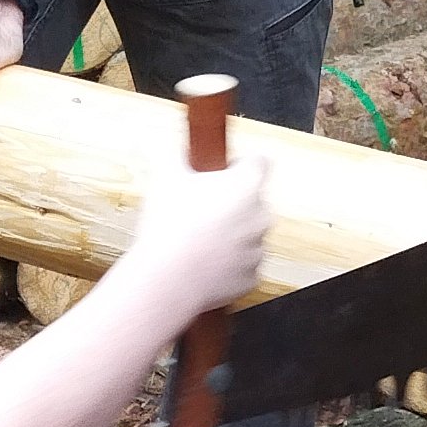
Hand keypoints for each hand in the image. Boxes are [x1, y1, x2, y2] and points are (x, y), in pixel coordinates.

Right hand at [118, 151, 269, 317]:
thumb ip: (178, 153)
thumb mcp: (165, 176)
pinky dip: (227, 264)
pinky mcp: (252, 276)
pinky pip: (242, 264)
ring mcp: (259, 249)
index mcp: (246, 185)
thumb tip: (181, 147)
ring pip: (247, 234)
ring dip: (229, 234)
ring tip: (196, 240)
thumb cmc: (168, 227)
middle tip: (199, 210)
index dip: (239, 165)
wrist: (166, 279)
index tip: (222, 173)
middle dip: (231, 203)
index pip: (259, 162)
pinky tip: (203, 263)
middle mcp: (261, 216)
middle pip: (253, 201)